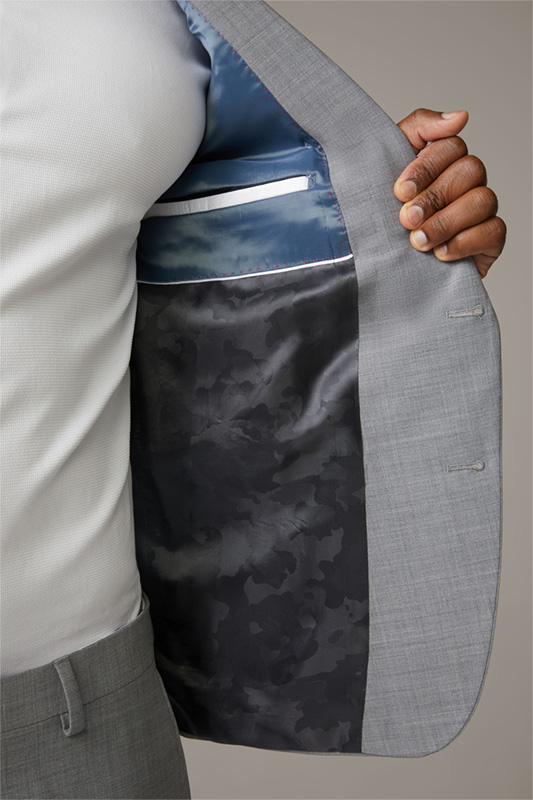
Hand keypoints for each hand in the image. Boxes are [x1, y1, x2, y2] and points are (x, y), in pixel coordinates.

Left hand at [394, 108, 506, 278]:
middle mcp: (466, 182)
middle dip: (434, 197)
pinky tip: (440, 253)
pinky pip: (493, 231)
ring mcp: (480, 211)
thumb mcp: (386, 168)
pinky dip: (464, 242)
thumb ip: (418, 130)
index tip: (400, 191)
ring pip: (483, 199)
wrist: (383, 267)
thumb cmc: (383, 218)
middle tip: (407, 219)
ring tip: (418, 241)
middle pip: (470, 170)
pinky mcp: (489, 240)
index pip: (451, 146)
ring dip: (446, 221)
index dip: (427, 167)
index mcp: (443, 163)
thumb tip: (460, 116)